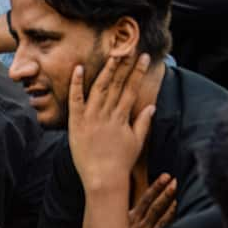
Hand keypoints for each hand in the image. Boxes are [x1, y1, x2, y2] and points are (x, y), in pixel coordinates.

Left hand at [69, 54, 154, 192]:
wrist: (103, 179)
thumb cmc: (121, 162)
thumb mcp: (137, 141)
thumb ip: (143, 122)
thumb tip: (151, 105)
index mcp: (122, 117)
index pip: (132, 88)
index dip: (138, 71)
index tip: (144, 57)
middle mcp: (107, 114)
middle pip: (117, 83)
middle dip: (125, 64)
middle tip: (129, 48)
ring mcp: (91, 117)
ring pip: (99, 87)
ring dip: (107, 69)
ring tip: (113, 53)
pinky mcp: (76, 123)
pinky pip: (75, 99)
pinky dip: (77, 84)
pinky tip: (79, 68)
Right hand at [129, 173, 177, 227]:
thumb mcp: (124, 223)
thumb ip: (134, 212)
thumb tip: (145, 199)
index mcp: (129, 218)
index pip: (144, 199)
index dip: (156, 187)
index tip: (166, 175)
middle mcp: (135, 224)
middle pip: (150, 203)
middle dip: (161, 189)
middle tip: (172, 177)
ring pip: (155, 212)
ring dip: (166, 199)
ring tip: (175, 187)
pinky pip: (161, 226)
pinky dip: (168, 215)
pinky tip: (175, 206)